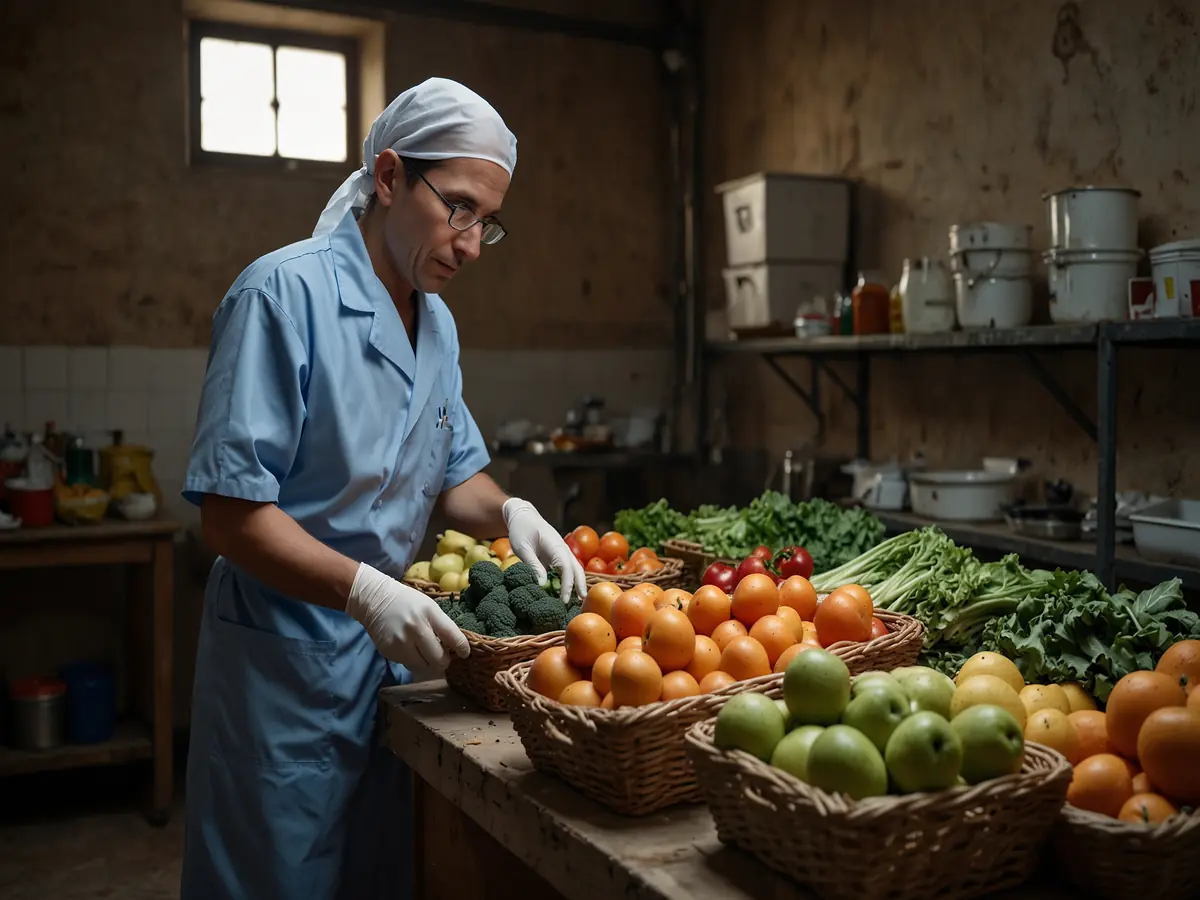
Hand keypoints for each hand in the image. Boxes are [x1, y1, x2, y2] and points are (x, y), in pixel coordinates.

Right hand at [346, 563, 469, 670]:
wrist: (375, 599)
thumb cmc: (407, 602)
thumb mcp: (429, 606)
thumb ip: (442, 625)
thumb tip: (455, 648)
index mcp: (430, 613)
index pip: (453, 637)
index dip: (462, 648)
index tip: (465, 653)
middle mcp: (416, 628)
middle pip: (438, 659)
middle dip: (443, 661)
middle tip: (442, 656)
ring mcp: (401, 642)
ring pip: (423, 666)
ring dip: (426, 661)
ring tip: (422, 649)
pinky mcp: (389, 652)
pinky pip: (408, 664)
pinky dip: (412, 659)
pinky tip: (407, 647)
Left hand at [503, 498, 586, 603]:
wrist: (522, 515)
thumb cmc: (520, 530)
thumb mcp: (522, 548)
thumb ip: (533, 565)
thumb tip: (543, 584)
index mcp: (554, 545)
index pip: (566, 567)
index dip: (566, 584)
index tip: (563, 599)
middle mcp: (562, 547)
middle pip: (576, 567)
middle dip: (579, 585)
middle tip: (580, 602)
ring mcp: (561, 550)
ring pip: (574, 567)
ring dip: (578, 582)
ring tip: (579, 599)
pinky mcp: (557, 553)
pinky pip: (568, 567)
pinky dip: (571, 578)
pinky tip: (569, 590)